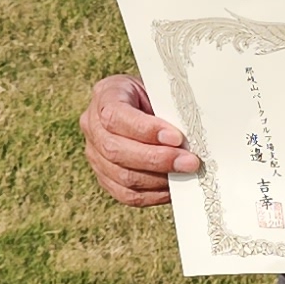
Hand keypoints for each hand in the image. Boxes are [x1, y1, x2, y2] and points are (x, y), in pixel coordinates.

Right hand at [83, 73, 200, 206]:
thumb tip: (192, 134)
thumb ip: (168, 107)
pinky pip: (126, 194)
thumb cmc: (157, 95)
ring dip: (159, 178)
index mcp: (105, 95)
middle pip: (116, 150)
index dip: (145, 129)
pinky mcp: (105, 177)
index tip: (177, 137)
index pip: (115, 116)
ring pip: (122, 176)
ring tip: (185, 173)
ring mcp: (95, 154)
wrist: (146, 107)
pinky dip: (153, 194)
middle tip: (189, 161)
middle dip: (157, 159)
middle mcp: (92, 126)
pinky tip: (173, 187)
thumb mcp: (160, 90)